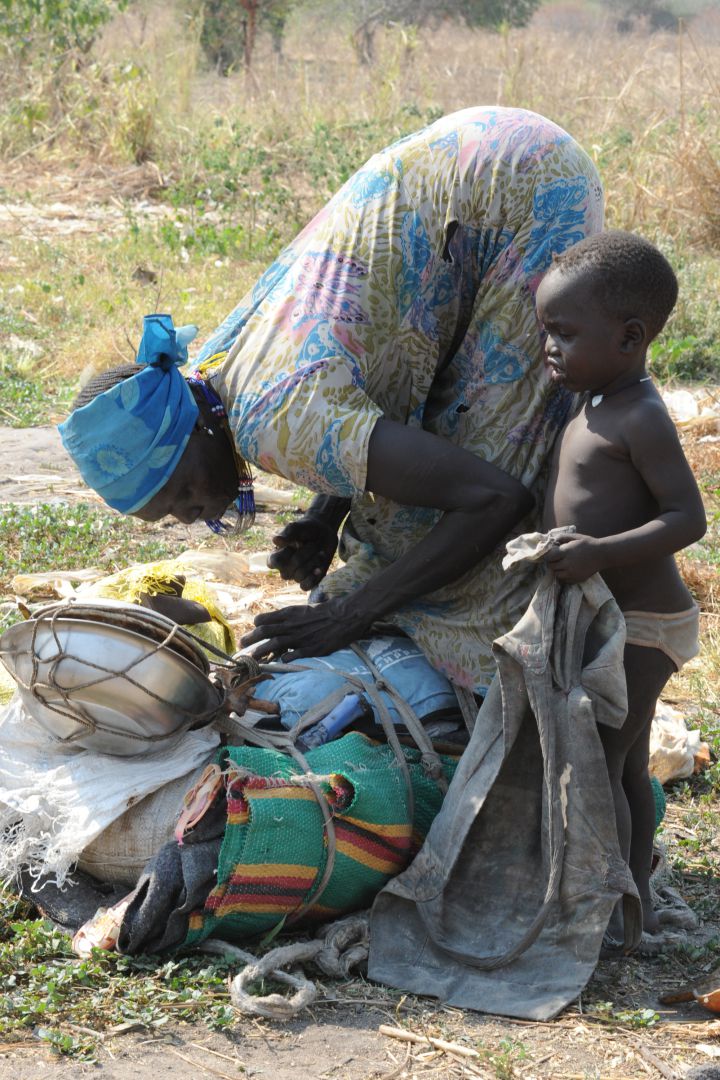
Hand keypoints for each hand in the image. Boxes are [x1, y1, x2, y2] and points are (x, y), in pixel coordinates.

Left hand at [240, 597, 372, 659]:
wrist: (346, 615)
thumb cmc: (329, 609)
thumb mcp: (308, 608)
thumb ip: (295, 616)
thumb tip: (284, 621)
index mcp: (291, 612)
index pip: (266, 619)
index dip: (257, 625)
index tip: (253, 629)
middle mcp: (292, 624)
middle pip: (265, 632)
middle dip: (251, 638)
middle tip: (241, 645)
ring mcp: (300, 637)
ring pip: (274, 644)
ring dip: (260, 651)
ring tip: (251, 657)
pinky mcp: (310, 648)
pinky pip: (292, 655)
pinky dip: (284, 659)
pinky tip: (280, 662)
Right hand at [267, 516, 338, 590]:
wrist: (324, 534)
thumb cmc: (306, 529)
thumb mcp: (297, 527)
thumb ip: (287, 533)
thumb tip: (275, 540)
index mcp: (276, 556)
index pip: (273, 562)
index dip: (285, 554)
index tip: (296, 543)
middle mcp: (284, 568)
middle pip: (287, 571)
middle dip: (303, 556)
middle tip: (313, 544)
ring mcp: (296, 575)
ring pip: (298, 577)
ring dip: (312, 563)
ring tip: (320, 552)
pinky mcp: (308, 580)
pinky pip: (305, 587)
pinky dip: (312, 578)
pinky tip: (319, 568)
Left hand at [544, 534, 603, 583]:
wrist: (603, 554)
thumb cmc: (588, 543)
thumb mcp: (575, 537)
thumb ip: (562, 537)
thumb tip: (552, 540)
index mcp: (566, 552)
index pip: (549, 557)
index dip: (548, 555)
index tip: (551, 554)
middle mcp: (568, 564)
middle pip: (552, 566)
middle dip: (552, 562)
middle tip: (557, 559)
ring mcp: (572, 573)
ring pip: (557, 574)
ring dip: (558, 570)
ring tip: (563, 564)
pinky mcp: (577, 579)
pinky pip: (565, 580)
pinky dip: (564, 576)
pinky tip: (569, 570)